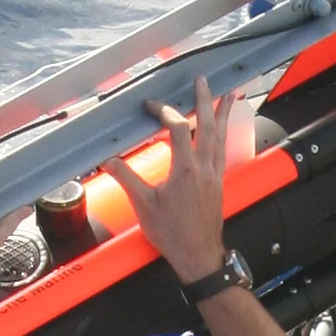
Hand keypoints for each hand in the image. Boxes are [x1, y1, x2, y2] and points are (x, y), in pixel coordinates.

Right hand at [110, 78, 236, 281]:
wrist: (198, 255)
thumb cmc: (172, 233)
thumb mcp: (143, 205)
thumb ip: (126, 178)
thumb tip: (107, 159)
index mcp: (185, 169)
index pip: (177, 128)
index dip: (164, 111)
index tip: (151, 106)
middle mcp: (204, 167)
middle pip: (207, 125)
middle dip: (205, 100)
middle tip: (203, 80)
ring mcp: (215, 174)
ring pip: (220, 136)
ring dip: (222, 113)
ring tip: (229, 94)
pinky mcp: (219, 182)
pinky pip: (223, 149)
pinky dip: (224, 133)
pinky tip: (223, 128)